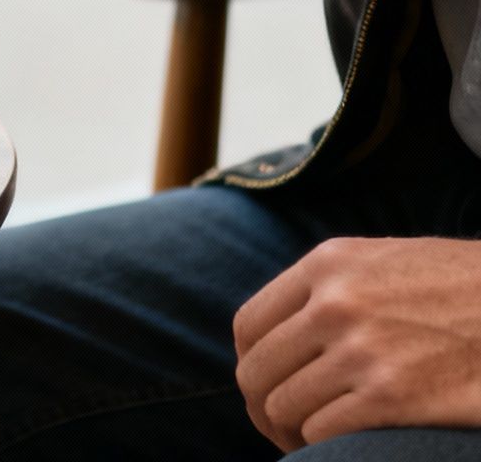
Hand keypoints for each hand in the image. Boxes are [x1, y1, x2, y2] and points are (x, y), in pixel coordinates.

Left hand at [234, 236, 480, 450]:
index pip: (249, 326)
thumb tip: (282, 338)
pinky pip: (323, 432)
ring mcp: (363, 348)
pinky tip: (342, 451)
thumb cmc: (467, 291)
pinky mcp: (394, 394)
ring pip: (285, 407)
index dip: (253, 367)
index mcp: (329, 264)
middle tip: (285, 431)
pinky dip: (324, 448)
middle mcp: (336, 302)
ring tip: (313, 443)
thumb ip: (332, 290)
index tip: (268, 389)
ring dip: (292, 435)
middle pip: (258, 372)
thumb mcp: (390, 264)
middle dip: (264, 410)